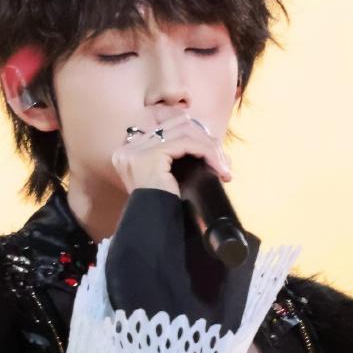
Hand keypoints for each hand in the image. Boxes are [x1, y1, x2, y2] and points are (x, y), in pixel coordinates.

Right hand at [111, 112, 232, 196]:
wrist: (154, 228)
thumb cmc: (164, 208)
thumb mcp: (169, 176)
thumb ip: (178, 156)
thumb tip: (210, 141)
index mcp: (130, 150)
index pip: (169, 127)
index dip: (196, 137)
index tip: (214, 156)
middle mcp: (129, 146)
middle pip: (178, 124)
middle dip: (205, 140)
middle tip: (223, 162)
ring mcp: (137, 149)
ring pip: (186, 131)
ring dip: (210, 147)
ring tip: (223, 167)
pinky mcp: (151, 155)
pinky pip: (187, 143)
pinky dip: (207, 152)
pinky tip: (218, 168)